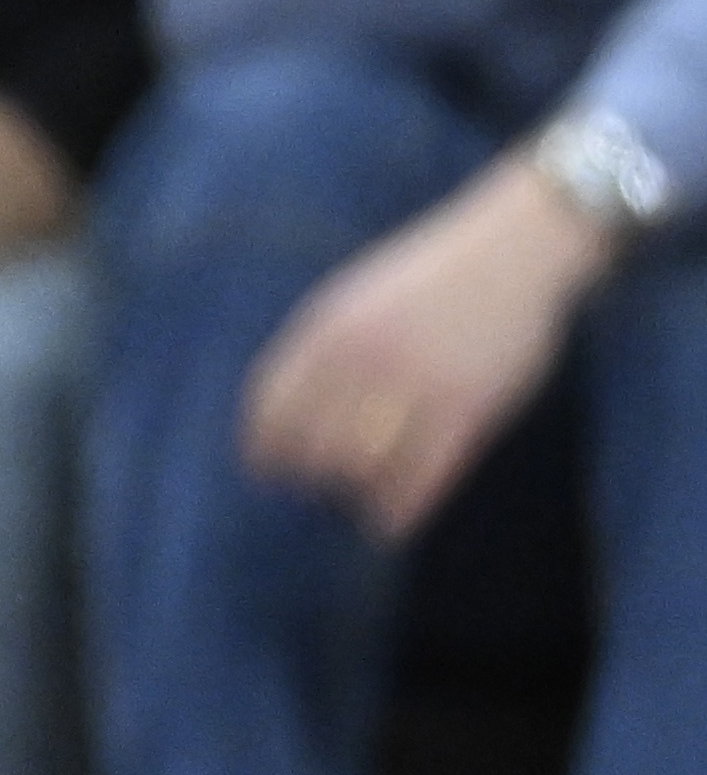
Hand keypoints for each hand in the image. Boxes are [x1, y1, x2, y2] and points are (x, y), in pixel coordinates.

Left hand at [241, 154, 613, 538]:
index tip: (264, 471)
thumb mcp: (357, 297)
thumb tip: (286, 407)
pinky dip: (396, 509)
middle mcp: (363, 357)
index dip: (263, 445)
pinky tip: (388, 523)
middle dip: (308, 474)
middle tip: (317, 490)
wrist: (511, 250)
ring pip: (361, 465)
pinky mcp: (468, 408)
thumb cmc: (431, 277)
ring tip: (357, 500)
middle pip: (312, 442)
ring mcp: (416, 383)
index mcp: (328, 326)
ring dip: (352, 491)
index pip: (272, 402)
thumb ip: (322, 347)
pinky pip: (419, 477)